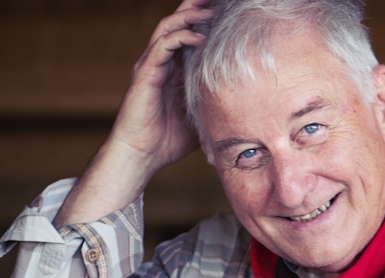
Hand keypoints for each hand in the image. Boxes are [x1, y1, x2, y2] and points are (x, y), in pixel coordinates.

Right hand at [111, 0, 212, 173]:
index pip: (188, 37)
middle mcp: (160, 63)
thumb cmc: (167, 142)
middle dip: (197, 8)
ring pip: (169, 28)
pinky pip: (163, 46)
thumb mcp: (199, 121)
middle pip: (178, 24)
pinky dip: (181, 37)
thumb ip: (214, 109)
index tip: (226, 14)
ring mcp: (151, 66)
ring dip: (190, 16)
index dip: (204, 22)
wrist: (142, 155)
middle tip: (218, 0)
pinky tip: (200, 37)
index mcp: (172, 71)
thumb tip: (243, 115)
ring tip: (211, 9)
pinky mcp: (145, 73)